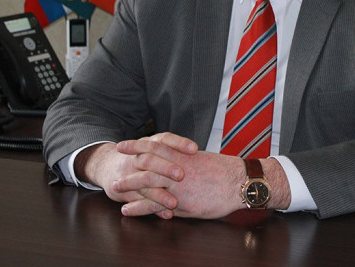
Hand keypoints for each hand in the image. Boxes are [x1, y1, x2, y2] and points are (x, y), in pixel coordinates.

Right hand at [75, 132, 198, 218]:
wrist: (107, 166)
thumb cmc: (140, 157)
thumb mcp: (153, 148)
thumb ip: (173, 151)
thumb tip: (201, 156)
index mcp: (147, 144)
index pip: (163, 139)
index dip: (178, 143)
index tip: (194, 149)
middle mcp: (137, 157)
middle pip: (150, 159)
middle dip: (165, 167)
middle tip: (181, 175)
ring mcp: (129, 174)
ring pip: (143, 182)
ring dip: (159, 194)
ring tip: (174, 203)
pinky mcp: (123, 191)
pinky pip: (138, 200)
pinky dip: (151, 208)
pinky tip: (166, 214)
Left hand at [114, 143, 244, 218]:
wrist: (240, 183)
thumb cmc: (226, 172)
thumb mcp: (204, 162)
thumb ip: (187, 162)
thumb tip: (178, 162)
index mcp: (183, 156)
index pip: (155, 145)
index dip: (137, 144)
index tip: (124, 144)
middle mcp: (177, 168)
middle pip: (146, 161)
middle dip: (128, 161)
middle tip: (114, 160)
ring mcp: (178, 185)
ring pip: (147, 183)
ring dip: (129, 185)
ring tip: (115, 187)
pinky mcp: (181, 202)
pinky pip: (154, 205)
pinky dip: (139, 208)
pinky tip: (127, 210)